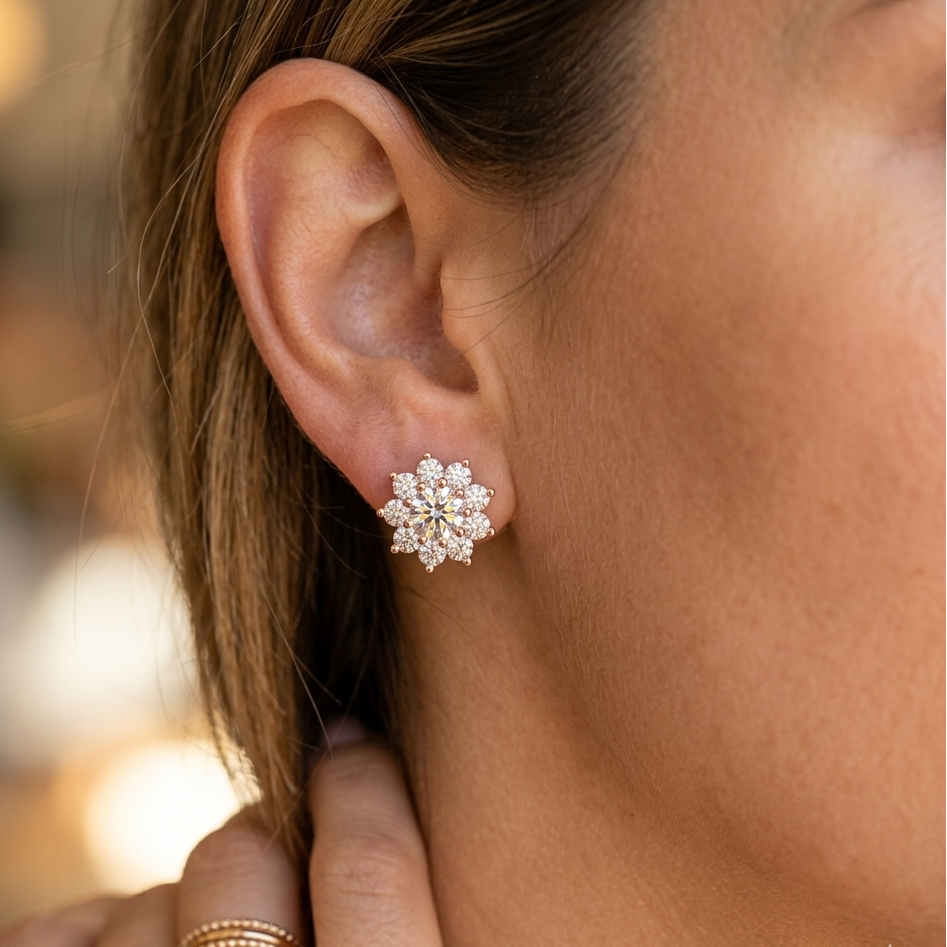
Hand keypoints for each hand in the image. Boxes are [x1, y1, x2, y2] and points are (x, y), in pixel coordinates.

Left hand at [0, 739, 442, 946]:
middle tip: (279, 854)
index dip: (361, 780)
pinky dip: (78, 931)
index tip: (352, 739)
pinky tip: (116, 940)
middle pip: (239, 860)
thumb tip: (360, 756)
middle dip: (258, 834)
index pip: (370, 869)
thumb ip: (412, 908)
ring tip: (210, 941)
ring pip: (145, 903)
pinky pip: (49, 940)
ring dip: (175, 906)